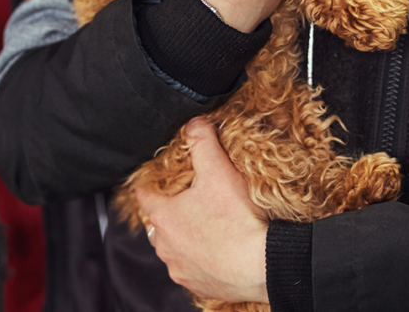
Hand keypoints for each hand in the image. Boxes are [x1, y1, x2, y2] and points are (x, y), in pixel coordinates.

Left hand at [137, 118, 268, 302]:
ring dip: (186, 236)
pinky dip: (200, 258)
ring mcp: (179, 268)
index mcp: (163, 216)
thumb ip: (202, 142)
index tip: (160, 179)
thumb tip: (194, 123)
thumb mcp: (219, 171)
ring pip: (174, 246)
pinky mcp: (197, 285)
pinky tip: (219, 249)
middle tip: (193, 200)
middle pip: (160, 221)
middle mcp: (164, 245)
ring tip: (209, 225)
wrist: (264, 267)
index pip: (144, 194)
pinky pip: (191, 268)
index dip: (153, 183)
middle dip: (173, 210)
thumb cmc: (239, 220)